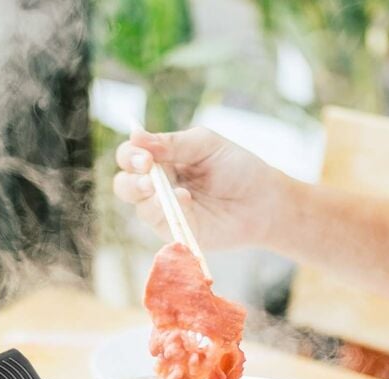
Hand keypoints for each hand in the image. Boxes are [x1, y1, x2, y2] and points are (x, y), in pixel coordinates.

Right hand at [113, 127, 283, 250]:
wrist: (263, 201)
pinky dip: (166, 209)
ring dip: (145, 194)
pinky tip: (184, 199)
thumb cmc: (238, 168)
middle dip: (130, 178)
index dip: (131, 154)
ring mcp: (167, 210)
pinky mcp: (178, 231)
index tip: (144, 155)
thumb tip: (137, 137)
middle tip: (147, 170)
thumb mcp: (205, 144)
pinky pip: (159, 222)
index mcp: (164, 160)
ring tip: (163, 188)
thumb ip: (172, 143)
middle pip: (125, 184)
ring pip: (138, 205)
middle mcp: (160, 185)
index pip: (131, 156)